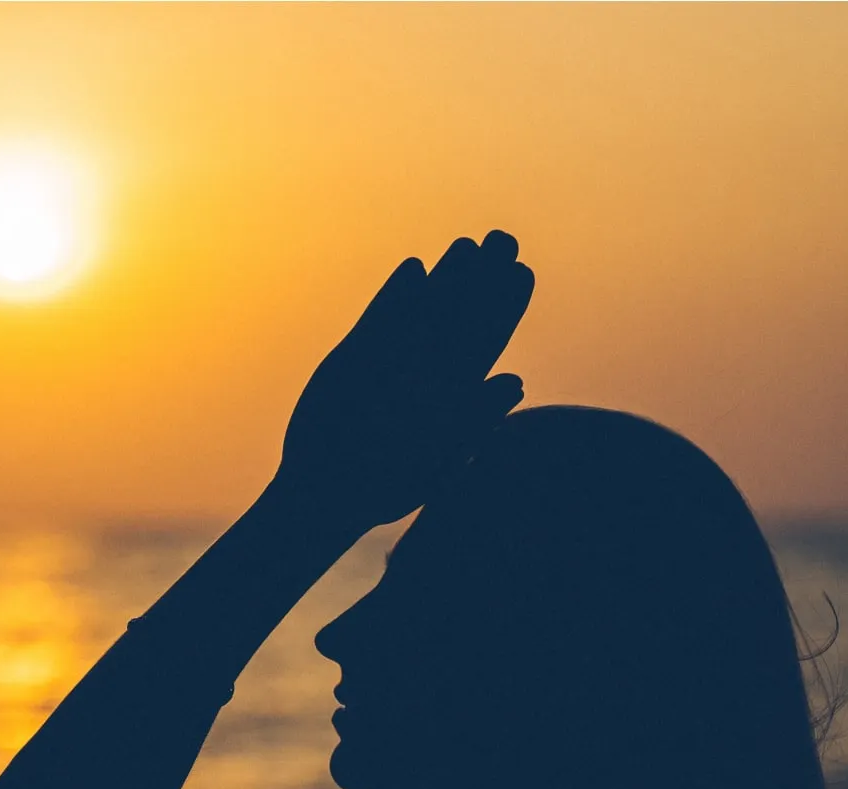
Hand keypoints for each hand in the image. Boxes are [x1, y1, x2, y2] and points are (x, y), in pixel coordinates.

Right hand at [274, 230, 533, 533]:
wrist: (325, 490)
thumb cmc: (387, 487)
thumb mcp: (439, 458)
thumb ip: (475, 420)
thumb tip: (516, 382)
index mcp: (458, 392)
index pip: (489, 339)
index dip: (507, 306)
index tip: (523, 273)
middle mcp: (427, 369)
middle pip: (463, 314)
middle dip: (485, 278)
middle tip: (503, 240)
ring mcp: (392, 357)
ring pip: (424, 309)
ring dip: (446, 278)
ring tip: (465, 246)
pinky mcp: (355, 354)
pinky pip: (381, 316)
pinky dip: (397, 294)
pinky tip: (415, 270)